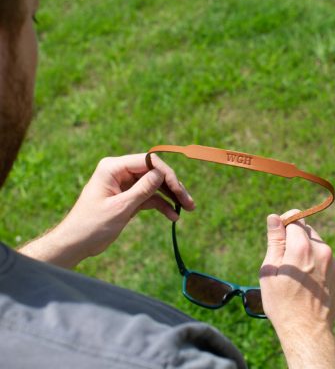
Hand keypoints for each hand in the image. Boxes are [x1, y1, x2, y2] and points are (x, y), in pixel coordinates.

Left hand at [19, 153, 194, 267]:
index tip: (179, 191)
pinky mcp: (129, 198)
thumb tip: (161, 174)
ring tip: (188, 209)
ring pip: (155, 185)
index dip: (166, 174)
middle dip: (173, 186)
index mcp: (113, 167)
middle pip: (154, 173)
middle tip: (189, 202)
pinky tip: (173, 216)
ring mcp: (125, 185)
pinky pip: (150, 198)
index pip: (148, 161)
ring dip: (171, 197)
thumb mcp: (120, 207)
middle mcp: (120, 172)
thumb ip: (142, 189)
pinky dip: (162, 205)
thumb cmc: (91, 225)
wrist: (75, 244)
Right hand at [259, 210, 334, 368]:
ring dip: (304, 249)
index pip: (295, 217)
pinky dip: (313, 261)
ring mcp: (332, 261)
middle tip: (283, 260)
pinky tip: (305, 281)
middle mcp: (321, 250)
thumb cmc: (283, 303)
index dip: (283, 224)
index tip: (277, 237)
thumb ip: (275, 240)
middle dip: (293, 237)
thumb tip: (274, 217)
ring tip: (294, 273)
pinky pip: (323, 257)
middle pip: (306, 229)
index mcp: (302, 247)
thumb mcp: (270, 270)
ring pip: (315, 243)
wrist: (307, 331)